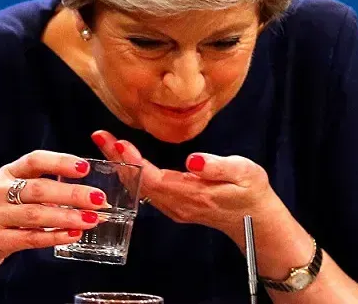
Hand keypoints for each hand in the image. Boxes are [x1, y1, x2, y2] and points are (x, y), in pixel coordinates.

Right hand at [0, 150, 106, 280]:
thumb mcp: (10, 189)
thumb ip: (40, 185)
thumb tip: (84, 187)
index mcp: (7, 172)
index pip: (35, 160)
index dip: (60, 162)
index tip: (84, 167)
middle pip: (40, 189)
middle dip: (72, 193)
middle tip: (98, 198)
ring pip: (36, 214)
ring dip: (68, 217)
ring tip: (92, 219)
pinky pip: (30, 238)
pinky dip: (54, 237)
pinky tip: (73, 235)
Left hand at [91, 130, 279, 242]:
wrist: (256, 220)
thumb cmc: (251, 192)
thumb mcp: (244, 173)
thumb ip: (218, 167)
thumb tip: (193, 160)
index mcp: (192, 194)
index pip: (153, 179)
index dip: (133, 162)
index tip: (117, 143)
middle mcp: (178, 205)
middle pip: (139, 184)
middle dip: (117, 160)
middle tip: (100, 137)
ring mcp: (175, 208)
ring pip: (140, 188)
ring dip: (121, 166)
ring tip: (106, 143)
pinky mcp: (175, 206)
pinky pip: (146, 191)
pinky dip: (132, 174)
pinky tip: (124, 161)